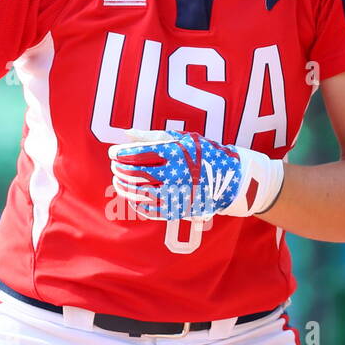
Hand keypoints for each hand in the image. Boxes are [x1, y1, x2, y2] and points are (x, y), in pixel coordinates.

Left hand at [107, 129, 284, 219]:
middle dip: (119, 170)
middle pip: (133, 174)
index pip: (135, 155)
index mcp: (173, 155)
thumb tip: (127, 134)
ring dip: (123, 187)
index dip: (119, 154)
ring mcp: (175, 194)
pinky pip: (149, 209)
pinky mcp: (178, 210)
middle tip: (114, 166)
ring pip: (138, 193)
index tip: (112, 153)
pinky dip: (136, 203)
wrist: (232, 179)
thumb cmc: (202, 153)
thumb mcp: (180, 138)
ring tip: (118, 180)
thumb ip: (152, 137)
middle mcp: (173, 175)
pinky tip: (132, 196)